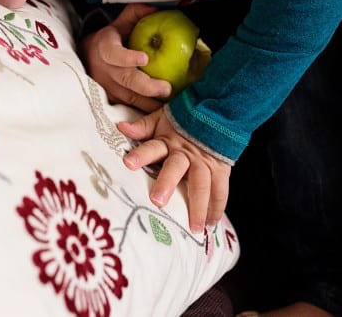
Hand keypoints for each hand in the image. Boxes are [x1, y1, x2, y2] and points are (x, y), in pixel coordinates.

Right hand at [80, 3, 171, 112]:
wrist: (86, 58)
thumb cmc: (110, 39)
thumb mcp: (119, 23)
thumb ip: (136, 13)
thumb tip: (156, 8)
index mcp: (105, 49)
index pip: (114, 54)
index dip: (128, 58)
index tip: (145, 58)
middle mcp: (104, 70)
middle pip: (125, 81)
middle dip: (147, 87)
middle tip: (167, 88)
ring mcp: (107, 88)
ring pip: (129, 99)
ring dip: (150, 103)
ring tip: (170, 103)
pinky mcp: (111, 101)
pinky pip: (130, 108)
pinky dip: (146, 111)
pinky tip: (162, 111)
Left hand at [118, 108, 230, 234]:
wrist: (217, 114)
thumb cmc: (183, 122)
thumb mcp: (161, 120)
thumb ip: (143, 127)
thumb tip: (121, 127)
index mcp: (168, 141)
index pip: (152, 147)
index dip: (141, 155)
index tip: (128, 163)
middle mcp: (186, 153)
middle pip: (176, 168)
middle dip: (167, 184)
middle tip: (158, 201)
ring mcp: (204, 162)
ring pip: (201, 184)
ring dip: (198, 206)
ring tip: (194, 227)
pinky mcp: (221, 169)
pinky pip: (220, 189)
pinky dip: (217, 207)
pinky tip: (211, 224)